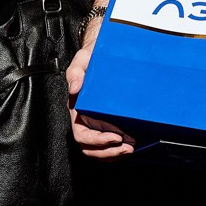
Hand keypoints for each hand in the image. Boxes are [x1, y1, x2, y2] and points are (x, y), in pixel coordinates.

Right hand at [67, 9, 134, 158]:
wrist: (101, 52)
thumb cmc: (91, 57)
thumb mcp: (82, 60)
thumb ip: (75, 72)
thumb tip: (75, 89)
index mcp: (76, 108)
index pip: (82, 133)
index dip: (98, 140)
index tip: (116, 137)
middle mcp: (84, 118)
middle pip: (89, 147)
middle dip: (108, 152)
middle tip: (127, 148)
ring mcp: (95, 122)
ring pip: (98, 149)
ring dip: (113, 154)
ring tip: (130, 149)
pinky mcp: (106, 122)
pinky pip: (108, 144)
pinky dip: (117, 150)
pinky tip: (130, 145)